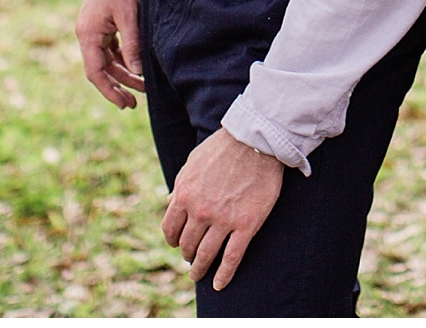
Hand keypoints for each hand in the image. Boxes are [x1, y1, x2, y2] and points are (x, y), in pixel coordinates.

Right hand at [75, 0, 144, 107]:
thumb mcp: (130, 15)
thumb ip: (132, 45)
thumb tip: (137, 73)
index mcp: (88, 34)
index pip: (96, 72)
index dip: (109, 91)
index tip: (124, 104)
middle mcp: (87, 34)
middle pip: (101, 68)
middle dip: (118, 86)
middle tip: (135, 103)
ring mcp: (93, 28)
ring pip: (107, 59)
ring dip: (123, 73)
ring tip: (142, 86)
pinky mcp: (101, 22)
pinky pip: (110, 48)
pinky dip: (122, 58)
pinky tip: (136, 66)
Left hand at [162, 127, 284, 291]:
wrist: (256, 141)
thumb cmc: (224, 147)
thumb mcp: (192, 163)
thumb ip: (181, 185)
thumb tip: (171, 200)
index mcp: (184, 195)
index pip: (170, 229)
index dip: (172, 240)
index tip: (177, 244)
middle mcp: (200, 211)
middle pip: (187, 244)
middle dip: (187, 254)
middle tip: (191, 258)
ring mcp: (223, 220)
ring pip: (206, 255)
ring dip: (200, 268)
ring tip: (199, 274)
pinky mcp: (246, 225)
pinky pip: (232, 258)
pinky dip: (224, 275)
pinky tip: (219, 284)